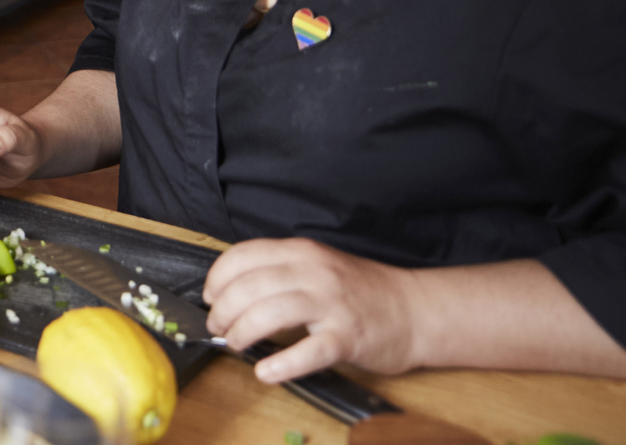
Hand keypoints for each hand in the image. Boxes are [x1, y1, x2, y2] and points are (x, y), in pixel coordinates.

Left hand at [203, 237, 419, 380]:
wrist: (415, 309)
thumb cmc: (361, 292)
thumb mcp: (317, 266)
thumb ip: (280, 272)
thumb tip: (232, 292)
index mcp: (301, 253)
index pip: (243, 256)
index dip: (217, 278)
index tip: (209, 296)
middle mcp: (314, 273)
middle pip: (250, 286)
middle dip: (223, 309)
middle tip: (218, 326)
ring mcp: (331, 304)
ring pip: (270, 312)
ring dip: (243, 331)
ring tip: (235, 344)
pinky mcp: (348, 337)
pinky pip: (308, 351)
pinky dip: (281, 363)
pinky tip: (266, 372)